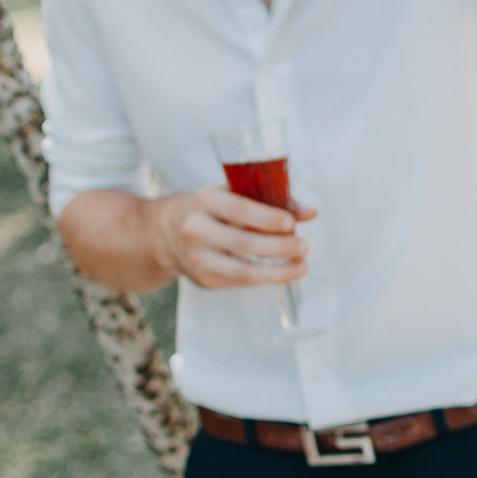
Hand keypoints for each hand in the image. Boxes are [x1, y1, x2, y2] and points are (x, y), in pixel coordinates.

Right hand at [150, 185, 314, 290]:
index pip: (238, 211)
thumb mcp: (233, 194)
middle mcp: (195, 229)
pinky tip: (285, 273)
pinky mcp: (204, 280)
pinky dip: (266, 279)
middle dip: (279, 248)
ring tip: (302, 266)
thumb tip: (310, 213)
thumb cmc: (211, 209)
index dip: (267, 219)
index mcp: (203, 200)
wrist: (166, 233)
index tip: (292, 224)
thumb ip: (272, 200)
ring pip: (242, 271)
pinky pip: (240, 283)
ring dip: (277, 272)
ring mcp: (197, 258)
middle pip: (242, 244)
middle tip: (304, 246)